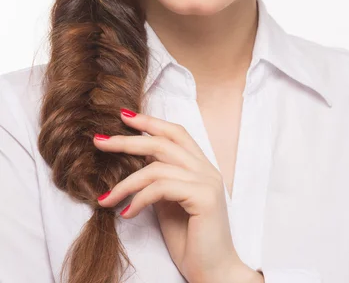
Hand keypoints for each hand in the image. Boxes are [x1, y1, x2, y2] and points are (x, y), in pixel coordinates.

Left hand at [93, 108, 246, 282]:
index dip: (149, 122)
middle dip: (127, 139)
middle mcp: (206, 169)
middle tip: (99, 141)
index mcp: (200, 166)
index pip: (175, 132)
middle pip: (162, 141)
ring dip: (125, 182)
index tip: (123, 117)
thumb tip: (135, 162)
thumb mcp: (168, 203)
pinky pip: (161, 188)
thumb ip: (159, 180)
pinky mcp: (204, 197)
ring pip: (156, 166)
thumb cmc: (190, 240)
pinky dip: (138, 199)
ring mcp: (207, 181)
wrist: (213, 273)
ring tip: (105, 199)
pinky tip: (127, 214)